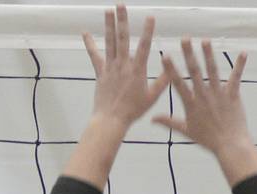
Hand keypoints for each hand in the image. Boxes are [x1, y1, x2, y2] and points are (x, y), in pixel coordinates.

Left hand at [82, 5, 168, 129]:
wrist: (112, 118)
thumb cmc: (134, 110)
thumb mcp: (152, 97)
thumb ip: (163, 81)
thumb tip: (171, 68)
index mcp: (137, 70)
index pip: (144, 46)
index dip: (147, 31)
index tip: (150, 17)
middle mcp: (123, 65)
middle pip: (123, 38)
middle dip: (122, 20)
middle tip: (121, 5)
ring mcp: (110, 67)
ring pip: (109, 42)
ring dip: (108, 26)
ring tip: (108, 11)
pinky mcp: (100, 72)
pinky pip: (94, 55)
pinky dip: (89, 44)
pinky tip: (85, 32)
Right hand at [153, 41, 250, 156]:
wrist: (230, 145)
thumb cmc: (208, 139)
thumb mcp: (186, 131)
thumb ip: (169, 122)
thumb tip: (151, 118)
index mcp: (191, 103)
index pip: (178, 83)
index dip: (171, 69)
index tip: (165, 55)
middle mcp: (204, 96)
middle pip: (195, 72)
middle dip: (189, 54)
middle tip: (185, 38)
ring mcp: (219, 94)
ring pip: (213, 71)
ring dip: (209, 54)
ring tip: (205, 40)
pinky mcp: (233, 96)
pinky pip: (236, 78)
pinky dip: (240, 65)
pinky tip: (243, 53)